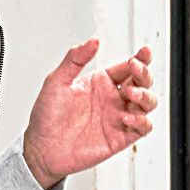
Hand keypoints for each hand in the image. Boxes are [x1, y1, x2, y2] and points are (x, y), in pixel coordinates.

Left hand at [22, 39, 156, 185]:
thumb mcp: (56, 82)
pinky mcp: (120, 138)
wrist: (41, 148)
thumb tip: (93, 41)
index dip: (140, 59)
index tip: (142, 52)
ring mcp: (118, 118)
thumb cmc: (46, 116)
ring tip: (130, 93)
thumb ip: (75, 59)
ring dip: (145, 96)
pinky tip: (126, 117)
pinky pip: (143, 128)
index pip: (128, 67)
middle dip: (144, 74)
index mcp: (101, 83)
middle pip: (143, 82)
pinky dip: (142, 121)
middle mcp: (112, 99)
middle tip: (135, 71)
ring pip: (148, 103)